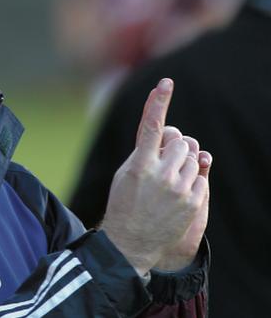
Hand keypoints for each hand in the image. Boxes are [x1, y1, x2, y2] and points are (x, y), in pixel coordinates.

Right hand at [100, 78, 209, 275]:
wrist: (132, 241)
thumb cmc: (124, 203)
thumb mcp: (125, 173)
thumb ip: (144, 151)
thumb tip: (166, 132)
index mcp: (140, 165)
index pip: (152, 126)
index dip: (158, 102)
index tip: (165, 83)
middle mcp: (161, 175)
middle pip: (180, 141)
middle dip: (174, 146)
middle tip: (162, 160)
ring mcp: (179, 189)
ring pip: (192, 157)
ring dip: (182, 162)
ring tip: (168, 180)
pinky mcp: (193, 201)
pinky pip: (201, 175)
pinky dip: (192, 179)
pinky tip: (177, 192)